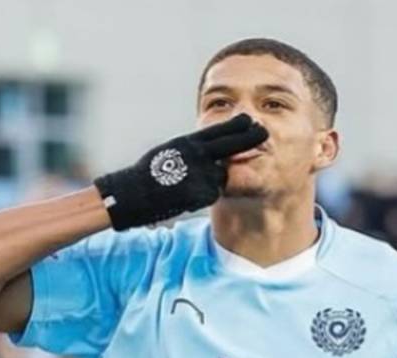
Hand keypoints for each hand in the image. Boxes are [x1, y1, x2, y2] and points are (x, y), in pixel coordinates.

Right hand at [94, 113, 267, 229]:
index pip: (220, 131)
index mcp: (189, 142)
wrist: (131, 194)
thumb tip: (206, 149)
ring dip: (214, 181)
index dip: (238, 126)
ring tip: (190, 185)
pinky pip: (211, 194)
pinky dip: (203, 197)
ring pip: (221, 176)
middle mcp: (197, 153)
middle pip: (233, 144)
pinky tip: (185, 198)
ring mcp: (201, 172)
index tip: (251, 121)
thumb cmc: (147, 174)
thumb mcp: (169, 152)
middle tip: (265, 132)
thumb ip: (191, 150)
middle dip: (250, 138)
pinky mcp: (201, 192)